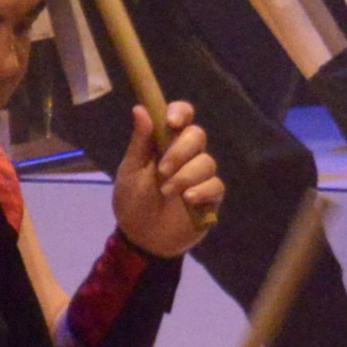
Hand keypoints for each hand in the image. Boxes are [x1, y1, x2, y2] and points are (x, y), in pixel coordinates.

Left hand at [112, 105, 222, 258]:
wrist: (141, 238)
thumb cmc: (132, 200)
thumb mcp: (130, 171)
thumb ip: (139, 142)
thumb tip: (140, 108)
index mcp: (164, 143)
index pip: (181, 116)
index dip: (180, 113)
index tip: (171, 123)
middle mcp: (186, 155)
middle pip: (197, 135)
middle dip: (181, 150)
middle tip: (162, 170)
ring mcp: (200, 176)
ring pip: (207, 161)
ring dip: (186, 175)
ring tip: (166, 192)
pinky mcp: (211, 197)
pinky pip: (216, 185)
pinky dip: (202, 190)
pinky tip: (188, 199)